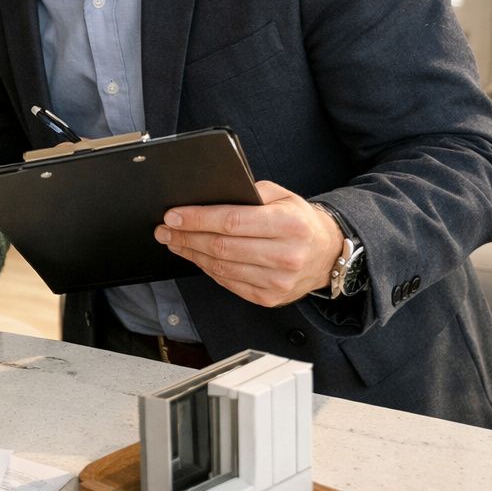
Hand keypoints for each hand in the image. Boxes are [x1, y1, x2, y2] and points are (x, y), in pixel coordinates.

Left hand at [156, 181, 343, 306]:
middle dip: (186, 236)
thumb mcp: (283, 196)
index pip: (232, 222)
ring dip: (191, 254)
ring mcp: (278, 281)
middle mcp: (286, 255)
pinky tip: (195, 256)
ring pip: (221, 267)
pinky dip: (207, 269)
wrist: (327, 254)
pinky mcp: (269, 298)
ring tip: (173, 241)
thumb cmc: (299, 221)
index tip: (173, 215)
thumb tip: (209, 195)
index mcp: (289, 224)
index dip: (197, 219)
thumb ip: (250, 192)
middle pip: (222, 247)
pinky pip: (228, 282)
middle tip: (164, 229)